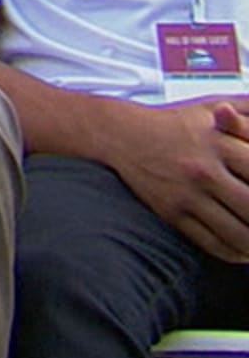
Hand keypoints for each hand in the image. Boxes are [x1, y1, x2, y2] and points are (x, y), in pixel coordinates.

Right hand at [102, 99, 248, 261]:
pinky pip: (210, 242)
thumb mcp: (213, 105)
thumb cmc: (174, 122)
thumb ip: (248, 108)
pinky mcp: (172, 213)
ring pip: (235, 232)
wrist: (121, 135)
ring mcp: (186, 195)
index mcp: (218, 143)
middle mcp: (203, 171)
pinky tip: (244, 252)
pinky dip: (233, 253)